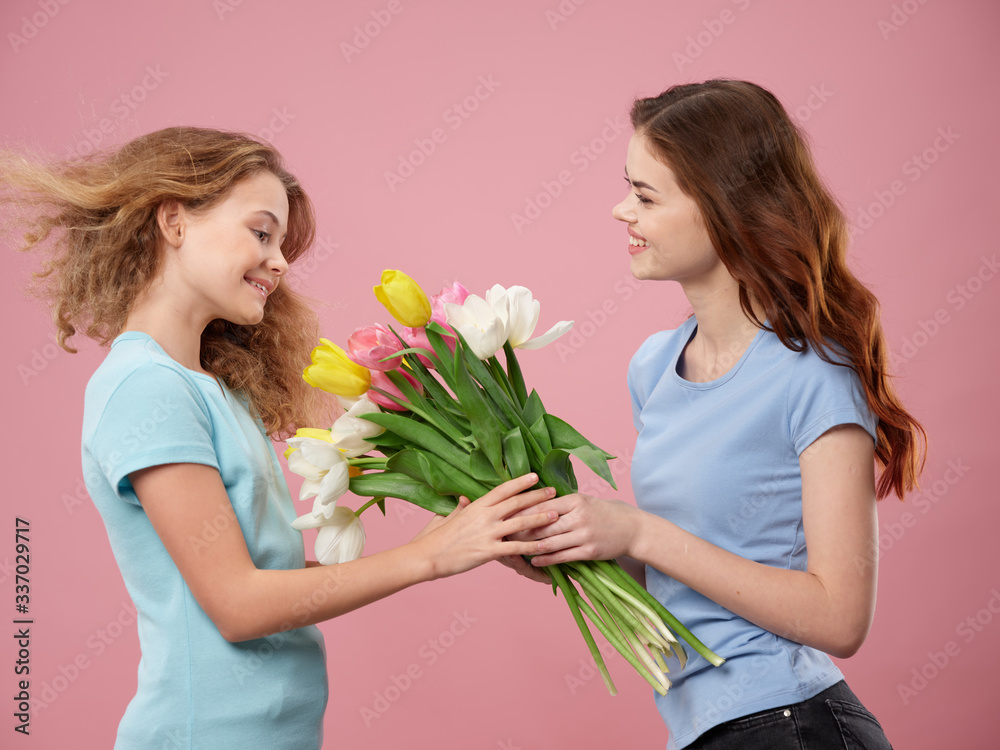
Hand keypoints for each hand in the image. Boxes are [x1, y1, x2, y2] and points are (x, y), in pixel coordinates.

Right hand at [410, 473, 557, 579]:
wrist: (426, 556)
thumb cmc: (434, 537)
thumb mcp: (447, 516)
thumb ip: (460, 508)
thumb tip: (465, 499)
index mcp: (476, 505)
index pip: (502, 489)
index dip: (520, 482)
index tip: (535, 476)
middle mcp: (484, 516)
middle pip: (516, 502)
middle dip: (537, 496)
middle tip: (554, 491)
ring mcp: (487, 533)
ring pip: (520, 522)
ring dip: (540, 518)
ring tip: (556, 515)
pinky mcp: (488, 551)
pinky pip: (516, 548)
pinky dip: (532, 546)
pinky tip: (546, 546)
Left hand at [508, 493, 644, 566]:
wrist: (632, 528)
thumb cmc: (605, 512)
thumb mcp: (585, 501)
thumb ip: (562, 503)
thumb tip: (534, 503)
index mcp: (575, 500)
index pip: (543, 505)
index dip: (523, 511)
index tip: (507, 515)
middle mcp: (579, 516)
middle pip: (543, 525)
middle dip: (521, 530)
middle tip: (503, 534)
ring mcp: (584, 535)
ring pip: (550, 542)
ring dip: (530, 547)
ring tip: (514, 549)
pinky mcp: (589, 551)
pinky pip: (562, 556)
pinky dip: (546, 559)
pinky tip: (534, 560)